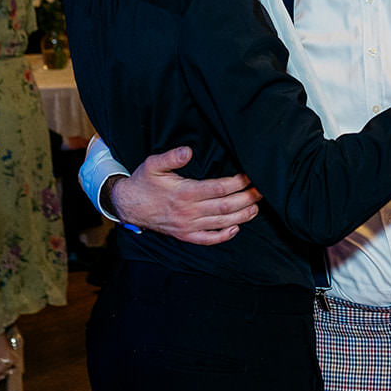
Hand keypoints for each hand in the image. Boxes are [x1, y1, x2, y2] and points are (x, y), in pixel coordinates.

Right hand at [111, 146, 260, 244]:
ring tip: (256, 207)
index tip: (250, 176)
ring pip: (221, 223)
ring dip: (242, 216)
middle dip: (246, 198)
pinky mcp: (185, 235)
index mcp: (184, 193)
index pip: (218, 188)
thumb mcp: (153, 164)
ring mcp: (188, 226)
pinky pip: (208, 239)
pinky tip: (236, 228)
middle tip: (262, 191)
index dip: (237, 182)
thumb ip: (171, 157)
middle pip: (225, 206)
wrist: (128, 206)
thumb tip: (187, 151)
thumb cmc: (143, 182)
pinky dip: (224, 236)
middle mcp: (189, 212)